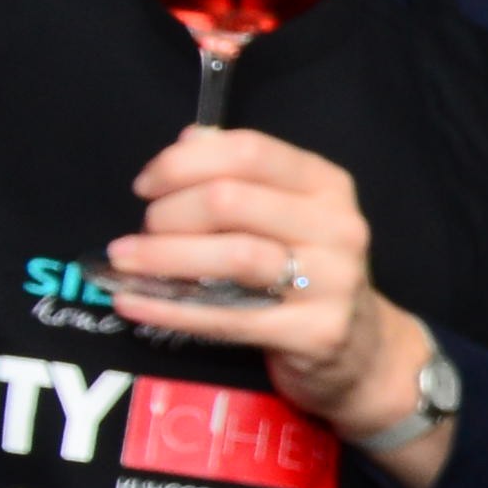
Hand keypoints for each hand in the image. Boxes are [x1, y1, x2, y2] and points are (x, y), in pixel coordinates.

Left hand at [112, 126, 430, 446]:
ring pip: (232, 256)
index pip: (249, 152)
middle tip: (143, 232)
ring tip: (125, 262)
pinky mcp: (316, 332)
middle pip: (231, 201)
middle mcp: (338, 227)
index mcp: (327, 186)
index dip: (183, 163)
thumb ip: (243, 174)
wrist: (362, 348)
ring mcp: (333, 281)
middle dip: (168, 213)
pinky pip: (228, 318)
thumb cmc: (308, 270)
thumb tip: (188, 140)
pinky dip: (170, 310)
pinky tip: (133, 303)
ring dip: (163, 258)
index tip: (147, 185)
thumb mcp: (289, 212)